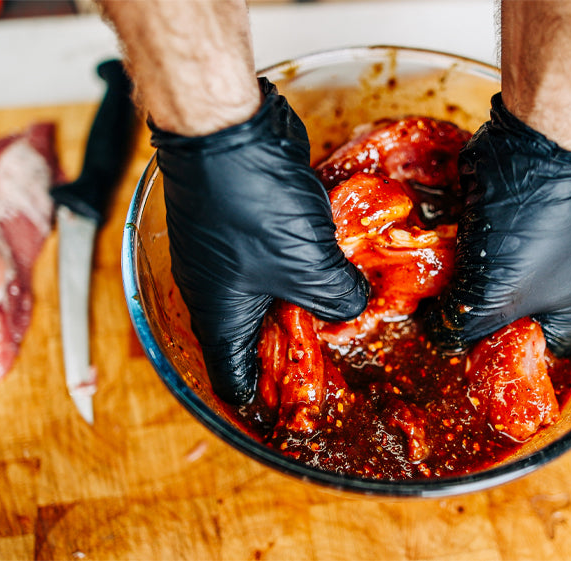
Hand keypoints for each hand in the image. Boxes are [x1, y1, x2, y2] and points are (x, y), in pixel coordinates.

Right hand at [151, 77, 369, 404]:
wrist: (227, 131)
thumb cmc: (253, 207)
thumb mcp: (309, 268)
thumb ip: (338, 300)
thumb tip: (352, 306)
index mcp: (220, 318)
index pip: (234, 380)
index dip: (264, 404)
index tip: (291, 420)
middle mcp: (219, 292)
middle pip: (259, 338)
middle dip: (298, 350)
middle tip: (337, 361)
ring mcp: (232, 254)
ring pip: (274, 292)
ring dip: (309, 299)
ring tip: (348, 308)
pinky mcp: (249, 221)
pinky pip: (282, 255)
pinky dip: (308, 261)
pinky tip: (342, 257)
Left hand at [425, 94, 570, 355]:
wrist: (539, 142)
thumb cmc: (533, 229)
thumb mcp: (497, 296)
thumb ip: (464, 326)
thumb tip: (437, 338)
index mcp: (565, 310)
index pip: (534, 356)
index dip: (500, 366)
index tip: (458, 369)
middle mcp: (548, 282)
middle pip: (499, 318)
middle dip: (464, 323)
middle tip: (424, 333)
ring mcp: (522, 246)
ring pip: (477, 280)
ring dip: (448, 286)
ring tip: (410, 301)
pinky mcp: (497, 216)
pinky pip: (466, 246)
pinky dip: (444, 252)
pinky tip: (414, 262)